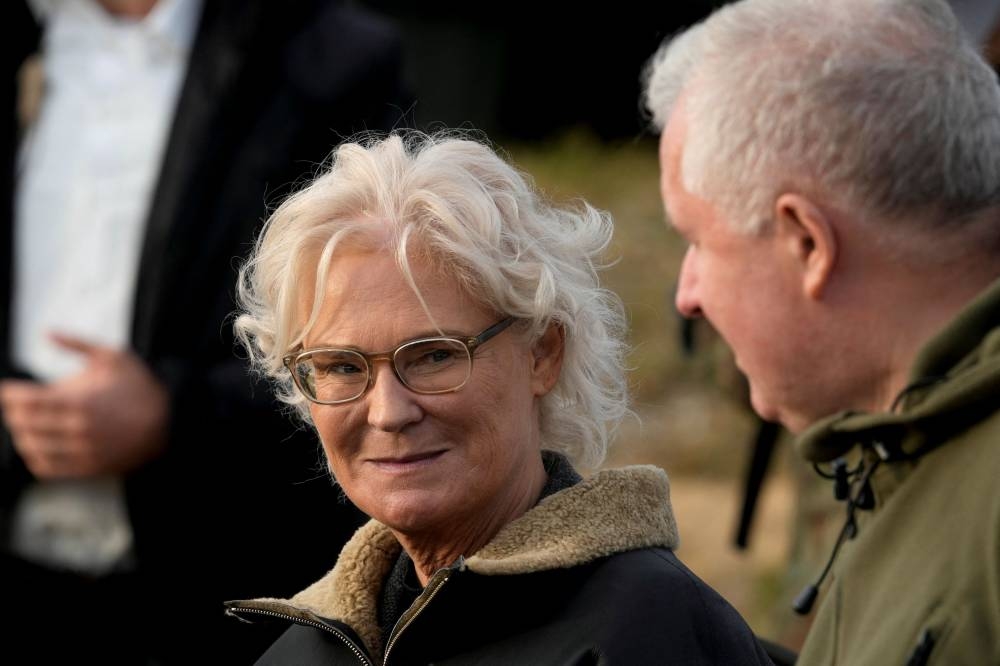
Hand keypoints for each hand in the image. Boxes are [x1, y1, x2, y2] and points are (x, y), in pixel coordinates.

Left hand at [0, 333, 168, 478]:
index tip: (8, 388)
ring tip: (25, 424)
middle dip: (13, 412)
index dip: (11, 394)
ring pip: (32, 447)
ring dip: (22, 434)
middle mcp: (77, 429)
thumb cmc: (141, 386)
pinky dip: (34, 457)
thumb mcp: (114, 356)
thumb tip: (47, 332)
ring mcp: (82, 451)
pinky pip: (46, 468)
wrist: (170, 421)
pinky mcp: (88, 467)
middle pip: (25, 424)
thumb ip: (78, 344)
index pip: (28, 400)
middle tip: (14, 404)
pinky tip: (37, 445)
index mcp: (80, 401)